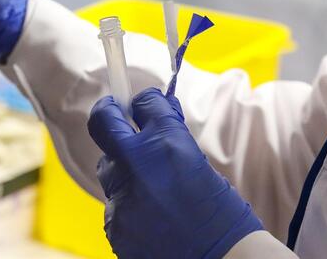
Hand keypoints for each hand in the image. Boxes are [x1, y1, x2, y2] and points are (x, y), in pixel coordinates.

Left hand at [87, 88, 261, 258]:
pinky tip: (149, 214)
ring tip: (149, 186)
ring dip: (123, 170)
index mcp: (169, 145)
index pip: (143, 103)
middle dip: (109, 116)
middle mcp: (139, 166)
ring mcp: (122, 197)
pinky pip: (113, 202)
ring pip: (108, 168)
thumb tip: (154, 110)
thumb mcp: (200, 165)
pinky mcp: (114, 225)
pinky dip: (127, 203)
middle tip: (115, 114)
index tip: (135, 104)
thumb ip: (170, 137)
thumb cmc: (222, 216)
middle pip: (104, 125)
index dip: (141, 102)